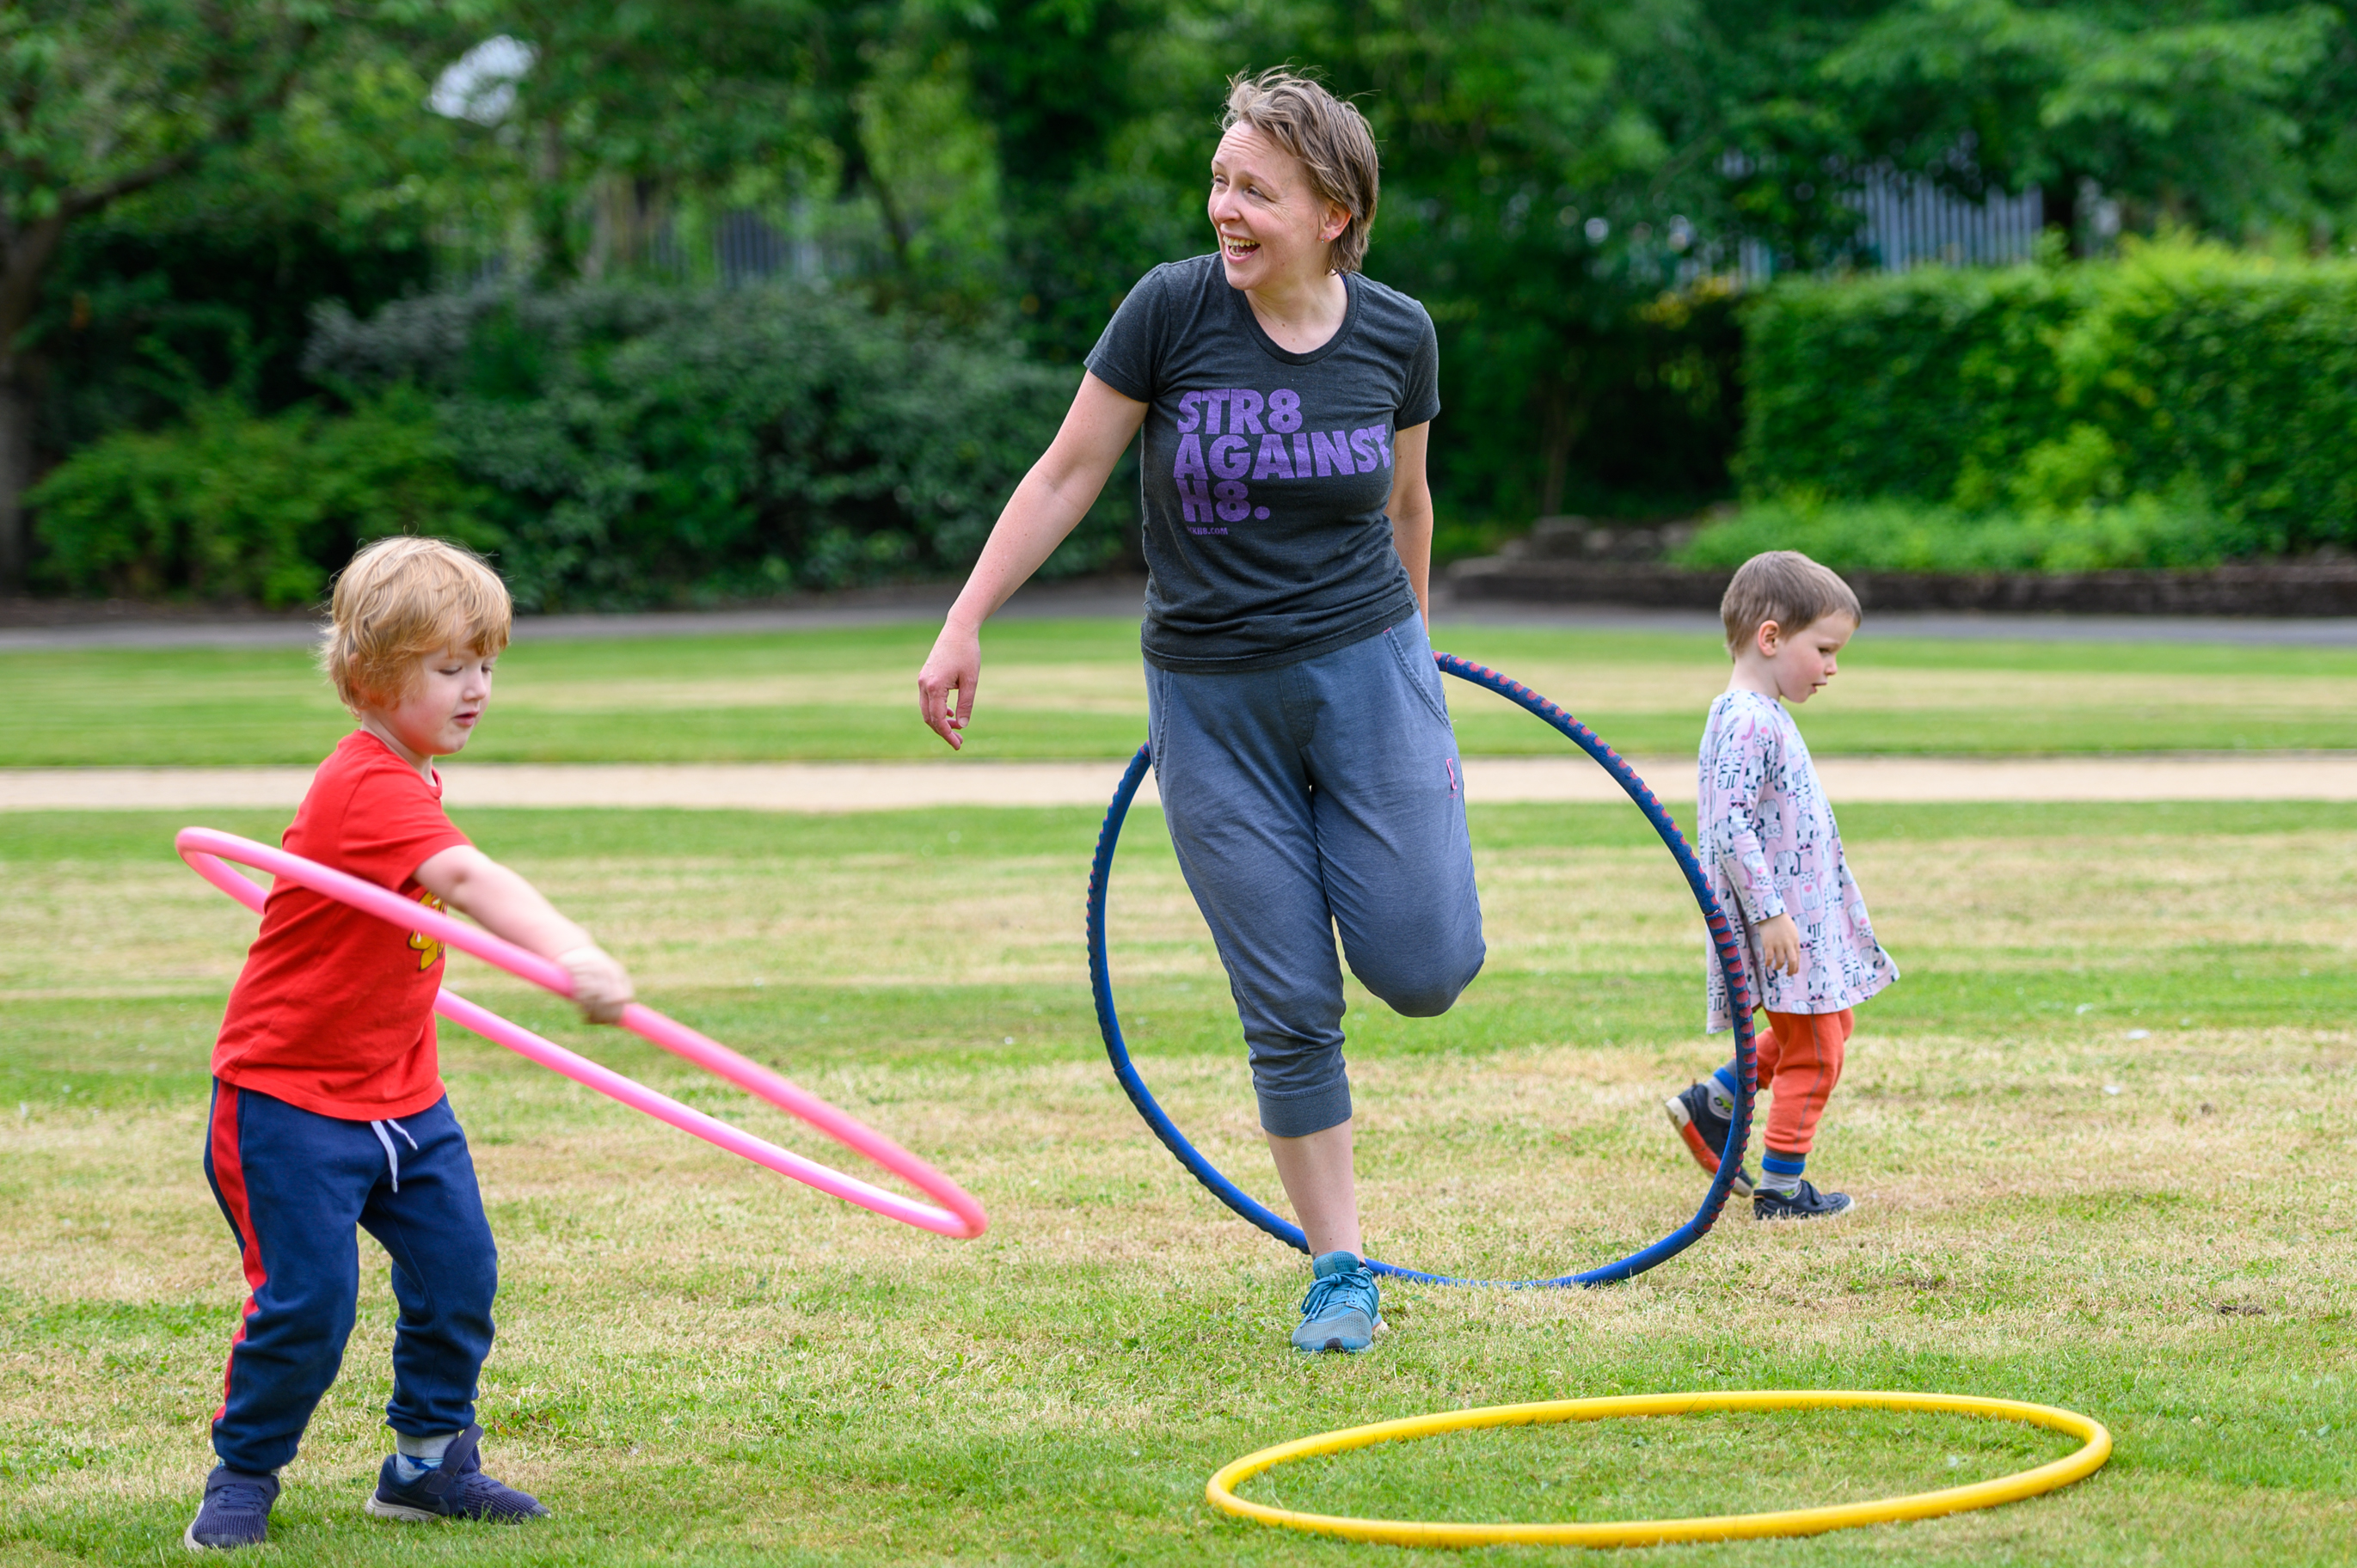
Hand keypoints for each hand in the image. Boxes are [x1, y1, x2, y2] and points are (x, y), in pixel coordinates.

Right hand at [556, 945, 633, 1023]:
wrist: (572, 948)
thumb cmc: (590, 968)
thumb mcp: (607, 975)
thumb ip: (615, 992)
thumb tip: (620, 1018)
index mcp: (618, 973)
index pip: (624, 997)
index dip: (618, 1012)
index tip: (611, 1022)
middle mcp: (608, 971)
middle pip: (612, 999)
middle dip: (606, 1014)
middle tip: (598, 1022)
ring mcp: (593, 971)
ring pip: (597, 998)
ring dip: (593, 1012)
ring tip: (589, 1019)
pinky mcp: (578, 972)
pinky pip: (583, 993)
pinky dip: (583, 1006)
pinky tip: (581, 1011)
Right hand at [917, 620, 980, 749]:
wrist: (957, 630)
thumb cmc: (967, 653)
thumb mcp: (971, 681)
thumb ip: (966, 704)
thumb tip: (963, 726)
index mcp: (935, 686)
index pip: (938, 719)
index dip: (947, 735)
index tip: (958, 745)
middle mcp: (924, 685)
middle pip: (929, 717)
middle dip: (943, 731)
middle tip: (959, 741)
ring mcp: (922, 680)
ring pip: (927, 710)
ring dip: (940, 721)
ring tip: (957, 729)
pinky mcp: (925, 677)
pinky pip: (927, 700)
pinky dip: (937, 710)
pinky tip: (951, 714)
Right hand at [1755, 913, 1802, 977]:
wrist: (1771, 913)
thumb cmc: (1782, 923)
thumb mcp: (1792, 932)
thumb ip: (1793, 943)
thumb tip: (1793, 956)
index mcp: (1795, 940)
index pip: (1797, 957)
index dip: (1796, 966)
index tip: (1794, 972)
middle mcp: (1788, 943)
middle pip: (1792, 961)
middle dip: (1791, 970)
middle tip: (1788, 974)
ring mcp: (1778, 944)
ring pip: (1780, 961)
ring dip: (1778, 967)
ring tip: (1776, 968)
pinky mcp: (1768, 943)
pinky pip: (1769, 957)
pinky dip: (1768, 963)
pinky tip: (1767, 964)